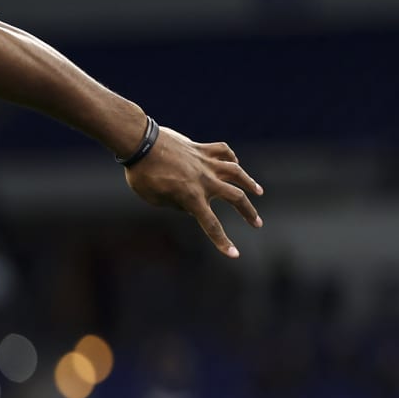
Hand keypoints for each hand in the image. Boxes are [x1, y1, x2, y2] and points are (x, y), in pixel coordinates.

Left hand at [124, 126, 262, 257]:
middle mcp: (204, 180)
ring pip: (236, 172)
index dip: (223, 242)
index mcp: (191, 197)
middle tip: (257, 224)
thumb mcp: (155, 199)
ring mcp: (205, 162)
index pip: (211, 225)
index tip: (234, 254)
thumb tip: (189, 203)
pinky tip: (235, 163)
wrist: (140, 143)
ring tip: (259, 192)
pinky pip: (223, 152)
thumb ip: (176, 204)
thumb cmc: (142, 174)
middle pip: (235, 197)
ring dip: (249, 183)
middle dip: (248, 213)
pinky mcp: (202, 148)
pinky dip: (231, 158)